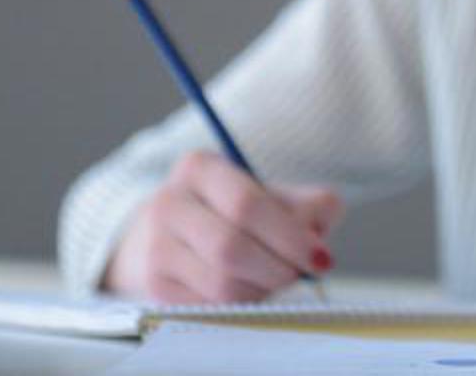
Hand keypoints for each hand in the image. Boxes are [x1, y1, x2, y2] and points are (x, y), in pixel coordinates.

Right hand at [103, 150, 342, 302]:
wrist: (170, 234)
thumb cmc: (234, 213)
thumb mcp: (271, 195)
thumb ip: (309, 205)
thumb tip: (319, 235)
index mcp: (199, 168)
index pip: (247, 204)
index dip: (290, 236)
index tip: (321, 258)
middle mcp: (168, 203)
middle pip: (232, 248)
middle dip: (278, 268)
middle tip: (300, 274)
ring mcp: (156, 247)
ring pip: (221, 284)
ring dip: (262, 290)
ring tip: (274, 280)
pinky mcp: (154, 286)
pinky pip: (210, 307)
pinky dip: (241, 305)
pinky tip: (249, 290)